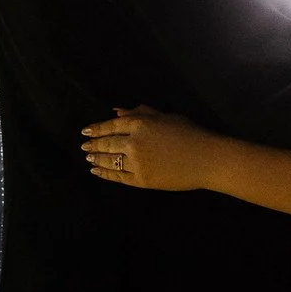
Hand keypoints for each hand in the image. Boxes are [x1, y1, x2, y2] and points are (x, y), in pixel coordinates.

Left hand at [82, 107, 216, 191]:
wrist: (207, 159)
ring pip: (110, 161)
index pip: (111, 126)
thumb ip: (141, 113)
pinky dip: (106, 174)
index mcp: (140, 123)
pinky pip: (118, 177)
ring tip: (89, 159)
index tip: (86, 131)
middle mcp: (133, 142)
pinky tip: (98, 172)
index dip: (97, 129)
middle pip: (107, 144)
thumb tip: (117, 112)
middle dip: (93, 146)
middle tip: (84, 147)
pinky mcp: (142, 180)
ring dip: (97, 159)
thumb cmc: (191, 134)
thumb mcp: (166, 117)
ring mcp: (136, 162)